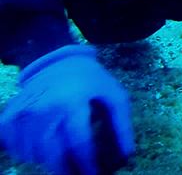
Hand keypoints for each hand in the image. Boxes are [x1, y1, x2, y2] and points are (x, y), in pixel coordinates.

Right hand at [1, 45, 133, 174]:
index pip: (78, 142)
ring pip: (33, 152)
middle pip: (51, 152)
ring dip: (47, 161)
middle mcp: (45, 108)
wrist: (58, 60)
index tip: (93, 174)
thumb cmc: (91, 81)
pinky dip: (28, 153)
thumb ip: (122, 125)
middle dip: (64, 170)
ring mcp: (24, 113)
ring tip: (62, 158)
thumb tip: (128, 156)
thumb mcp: (114, 96)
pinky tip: (43, 149)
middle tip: (74, 174)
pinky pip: (14, 145)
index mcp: (72, 102)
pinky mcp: (11, 115)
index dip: (86, 164)